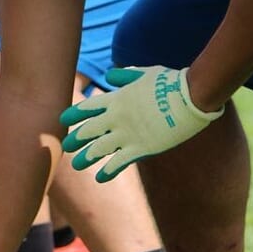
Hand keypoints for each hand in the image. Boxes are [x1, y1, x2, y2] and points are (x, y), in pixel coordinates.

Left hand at [62, 65, 223, 181]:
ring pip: (99, 149)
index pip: (87, 107)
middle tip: (65, 146)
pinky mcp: (142, 147)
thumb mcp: (144, 73)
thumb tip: (109, 75)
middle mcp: (117, 117)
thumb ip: (124, 75)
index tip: (62, 120)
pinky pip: (120, 162)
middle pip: (88, 130)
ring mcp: (128, 134)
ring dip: (86, 157)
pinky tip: (100, 177)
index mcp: (117, 99)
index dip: (73, 114)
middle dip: (76, 139)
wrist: (190, 96)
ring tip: (76, 165)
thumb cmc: (170, 82)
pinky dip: (109, 171)